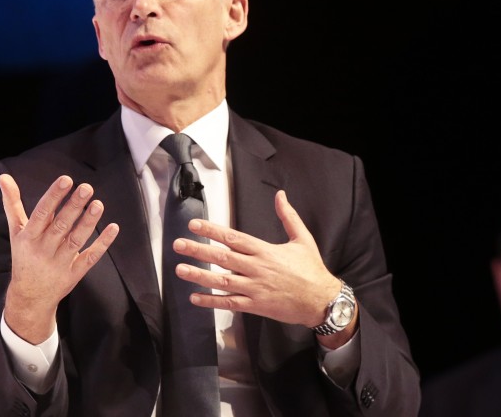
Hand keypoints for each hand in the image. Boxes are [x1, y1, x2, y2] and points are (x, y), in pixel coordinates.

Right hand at [0, 173, 118, 343]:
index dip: (54, 196)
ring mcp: (60, 263)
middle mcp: (43, 250)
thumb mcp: (16, 232)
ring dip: (88, 222)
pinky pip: (90, 257)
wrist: (29, 297)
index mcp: (28, 237)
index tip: (66, 179)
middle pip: (61, 226)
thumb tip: (3, 176)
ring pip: (76, 240)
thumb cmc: (23, 256)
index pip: (42, 213)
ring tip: (98, 204)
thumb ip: (12, 203)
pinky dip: (102, 243)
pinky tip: (113, 227)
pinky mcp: (74, 273)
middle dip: (74, 206)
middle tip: (86, 187)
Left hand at [172, 190, 354, 340]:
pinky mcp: (256, 306)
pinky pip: (229, 303)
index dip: (212, 231)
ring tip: (180, 269)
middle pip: (223, 257)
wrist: (322, 301)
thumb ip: (288, 216)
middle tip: (178, 245)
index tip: (194, 225)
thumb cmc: (312, 270)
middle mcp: (257, 268)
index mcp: (265, 251)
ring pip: (222, 281)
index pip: (233, 238)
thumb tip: (281, 195)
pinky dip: (211, 301)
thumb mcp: (302, 239)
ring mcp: (255, 288)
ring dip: (199, 276)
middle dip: (198, 250)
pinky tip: (195, 298)